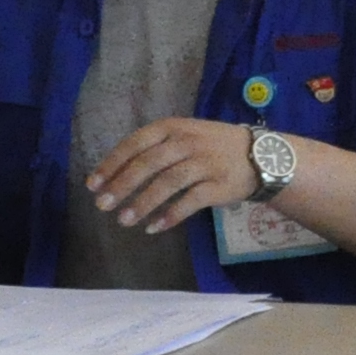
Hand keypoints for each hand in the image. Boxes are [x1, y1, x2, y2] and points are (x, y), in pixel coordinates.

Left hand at [88, 117, 264, 235]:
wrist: (262, 155)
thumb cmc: (214, 146)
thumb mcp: (185, 134)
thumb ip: (156, 148)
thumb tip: (117, 173)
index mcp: (174, 127)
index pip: (135, 143)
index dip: (112, 164)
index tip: (93, 184)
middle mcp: (187, 143)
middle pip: (148, 164)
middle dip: (122, 186)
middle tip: (102, 205)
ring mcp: (204, 163)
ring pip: (167, 183)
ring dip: (143, 203)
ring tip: (124, 220)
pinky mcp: (218, 185)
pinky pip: (190, 201)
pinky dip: (171, 215)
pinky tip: (155, 226)